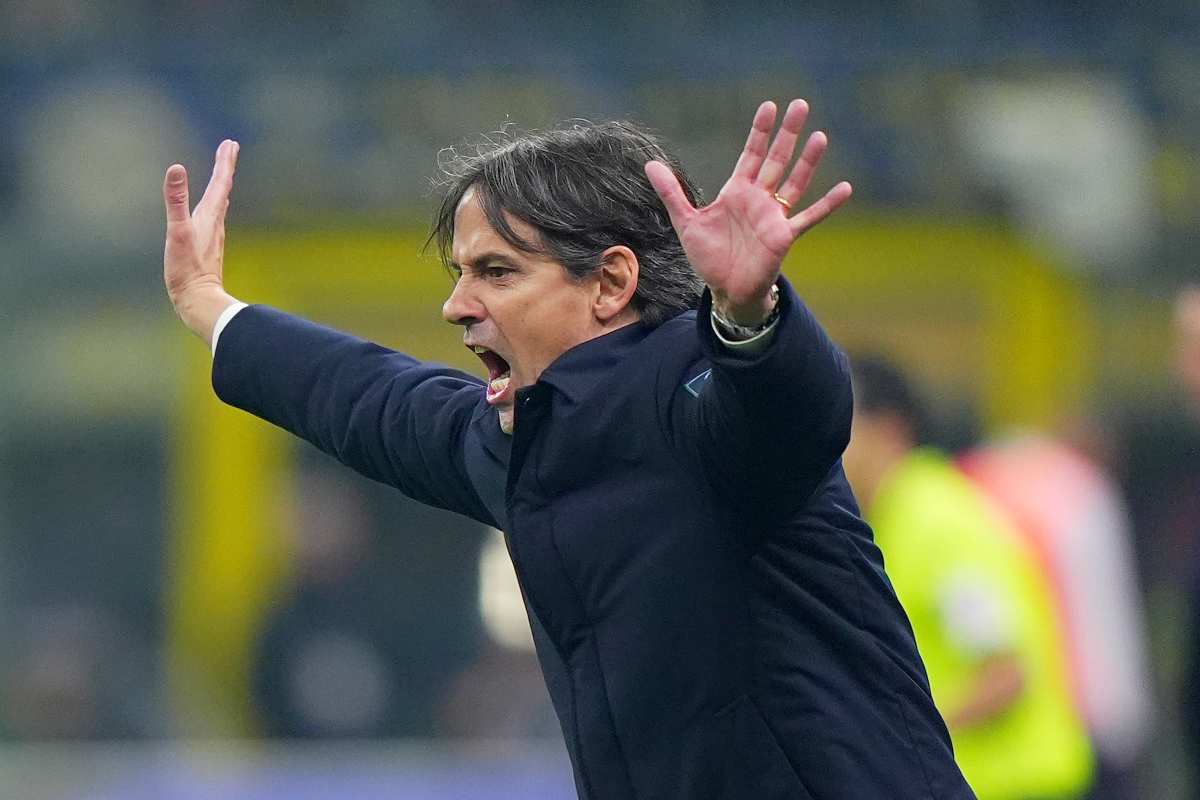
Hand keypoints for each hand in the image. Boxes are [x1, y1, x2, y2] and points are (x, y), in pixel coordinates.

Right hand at [162, 139, 240, 342]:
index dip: (224, 162)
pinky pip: (213, 219)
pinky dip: (214, 206)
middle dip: (225, 167)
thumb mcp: (177, 232)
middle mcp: (215, 224)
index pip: (220, 183)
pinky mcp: (207, 248)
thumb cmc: (186, 270)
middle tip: (229, 148)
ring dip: (221, 186)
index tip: (231, 143)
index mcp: (209, 217)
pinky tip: (213, 212)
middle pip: (222, 189)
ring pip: (219, 204)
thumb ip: (176, 201)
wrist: (198, 301)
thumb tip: (176, 168)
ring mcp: (212, 237)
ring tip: (223, 174)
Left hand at [645, 100, 851, 323]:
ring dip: (808, 161)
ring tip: (821, 136)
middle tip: (800, 104)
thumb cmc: (709, 256)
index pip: (751, 154)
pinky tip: (845, 188)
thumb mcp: (685, 221)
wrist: (725, 290)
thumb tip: (649, 164)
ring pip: (795, 182)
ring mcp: (774, 217)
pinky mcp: (783, 236)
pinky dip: (827, 204)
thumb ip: (671, 192)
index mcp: (737, 191)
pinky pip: (809, 218)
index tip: (769, 106)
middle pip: (776, 160)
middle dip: (787, 133)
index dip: (760, 131)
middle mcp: (759, 199)